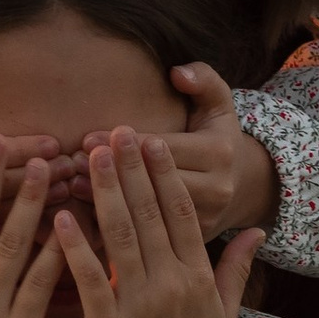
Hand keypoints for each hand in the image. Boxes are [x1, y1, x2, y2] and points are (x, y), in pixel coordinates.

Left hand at [54, 128, 261, 317]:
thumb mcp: (224, 315)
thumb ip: (236, 267)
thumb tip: (260, 230)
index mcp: (197, 277)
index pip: (181, 213)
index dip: (165, 174)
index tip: (151, 139)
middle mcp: (171, 284)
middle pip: (149, 214)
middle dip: (132, 168)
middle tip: (115, 129)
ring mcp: (139, 304)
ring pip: (120, 236)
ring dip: (104, 192)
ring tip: (89, 155)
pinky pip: (89, 277)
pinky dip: (76, 245)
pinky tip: (62, 214)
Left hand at [85, 65, 278, 243]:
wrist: (244, 189)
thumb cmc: (219, 140)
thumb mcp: (220, 105)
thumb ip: (204, 81)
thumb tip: (177, 72)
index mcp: (219, 154)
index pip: (164, 149)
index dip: (125, 145)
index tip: (88, 138)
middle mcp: (216, 191)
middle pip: (155, 184)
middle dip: (112, 173)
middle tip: (76, 162)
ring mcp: (205, 222)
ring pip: (151, 214)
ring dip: (109, 199)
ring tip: (74, 185)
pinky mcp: (193, 245)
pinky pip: (152, 237)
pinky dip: (118, 227)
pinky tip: (89, 215)